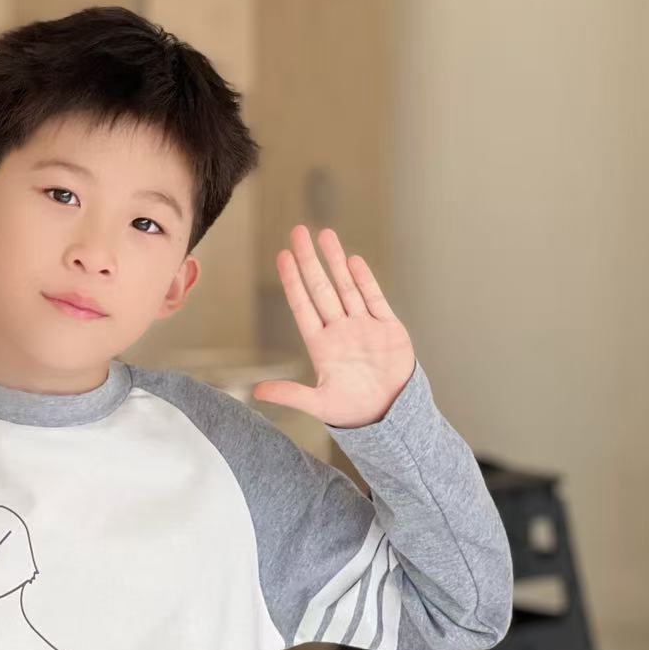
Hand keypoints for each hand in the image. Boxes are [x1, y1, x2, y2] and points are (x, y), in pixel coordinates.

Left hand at [251, 226, 415, 427]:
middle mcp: (339, 331)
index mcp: (321, 347)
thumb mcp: (320, 405)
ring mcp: (363, 326)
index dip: (292, 281)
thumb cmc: (354, 413)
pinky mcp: (387, 328)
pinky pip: (374, 299)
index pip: (302, 305)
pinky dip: (364, 280)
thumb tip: (256, 393)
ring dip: (336, 262)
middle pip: (321, 288)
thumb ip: (290, 395)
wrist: (392, 417)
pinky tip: (353, 261)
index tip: (282, 257)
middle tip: (297, 232)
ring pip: (346, 287)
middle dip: (309, 260)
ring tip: (325, 235)